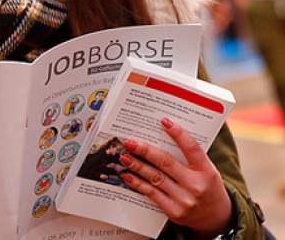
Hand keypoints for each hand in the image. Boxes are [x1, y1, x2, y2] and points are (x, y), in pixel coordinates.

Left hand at [118, 118, 232, 237]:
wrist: (216, 219)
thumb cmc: (208, 188)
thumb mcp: (207, 171)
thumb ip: (191, 157)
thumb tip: (164, 136)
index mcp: (207, 172)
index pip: (192, 149)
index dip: (178, 134)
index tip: (164, 121)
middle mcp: (196, 185)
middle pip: (166, 162)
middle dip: (145, 150)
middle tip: (130, 142)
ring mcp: (184, 200)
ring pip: (155, 177)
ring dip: (137, 165)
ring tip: (125, 156)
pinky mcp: (174, 211)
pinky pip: (151, 193)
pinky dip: (138, 183)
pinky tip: (128, 175)